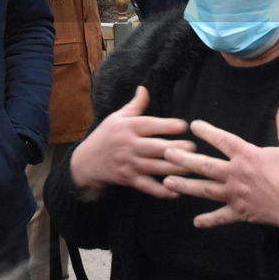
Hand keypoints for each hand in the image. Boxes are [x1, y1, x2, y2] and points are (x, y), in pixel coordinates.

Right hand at [68, 86, 194, 199]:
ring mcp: (130, 164)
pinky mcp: (130, 180)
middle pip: (155, 148)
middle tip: (193, 147)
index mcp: (128, 127)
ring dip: (174, 169)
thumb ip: (135, 105)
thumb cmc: (105, 136)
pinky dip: (161, 191)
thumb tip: (144, 88)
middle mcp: (130, 146)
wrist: (85, 162)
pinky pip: (147, 187)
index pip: (150, 125)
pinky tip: (176, 191)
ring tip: (192, 167)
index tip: (184, 125)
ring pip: (155, 168)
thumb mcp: (117, 117)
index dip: (167, 125)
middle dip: (175, 149)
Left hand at [161, 102, 278, 232]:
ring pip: (205, 190)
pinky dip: (208, 221)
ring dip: (185, 186)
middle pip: (204, 165)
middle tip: (166, 153)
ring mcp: (236, 195)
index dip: (207, 131)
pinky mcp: (241, 213)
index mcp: (247, 155)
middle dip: (183, 159)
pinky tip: (195, 222)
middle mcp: (236, 174)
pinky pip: (221, 217)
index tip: (194, 125)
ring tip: (167, 182)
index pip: (223, 140)